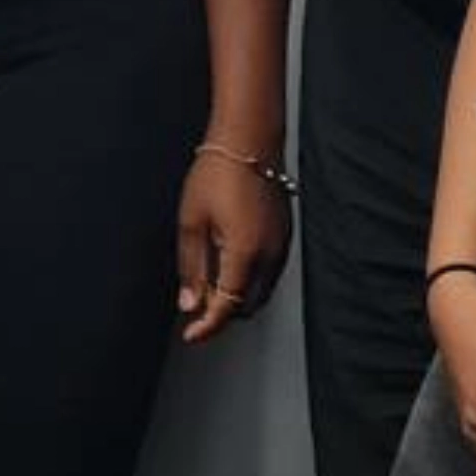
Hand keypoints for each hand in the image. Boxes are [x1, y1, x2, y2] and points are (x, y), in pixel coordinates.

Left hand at [173, 143, 291, 345]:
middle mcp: (269, 255)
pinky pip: (270, 273)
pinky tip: (230, 264)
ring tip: (210, 282)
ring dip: (237, 297)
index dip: (208, 327)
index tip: (192, 336)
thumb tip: (190, 304)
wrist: (249, 139)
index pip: (227, 308)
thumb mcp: (191, 222)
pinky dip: (251, 280)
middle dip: (222, 313)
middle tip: (196, 305)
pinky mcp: (286, 236)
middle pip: (247, 306)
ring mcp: (281, 246)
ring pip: (261, 292)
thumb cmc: (218, 173)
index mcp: (244, 253)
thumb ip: (192, 268)